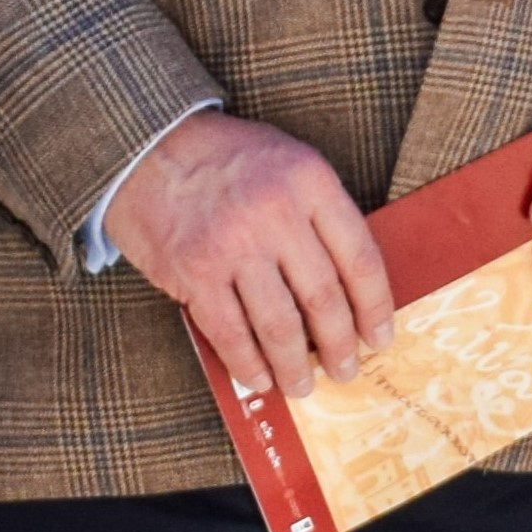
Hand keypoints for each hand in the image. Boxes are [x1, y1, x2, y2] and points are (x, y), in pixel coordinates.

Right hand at [108, 108, 395, 401]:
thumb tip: (352, 286)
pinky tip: (259, 378)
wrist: (151, 147)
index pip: (360, 258)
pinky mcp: (194, 271)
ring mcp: (233, 244)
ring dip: (295, 366)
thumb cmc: (228, 158)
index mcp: (311, 181)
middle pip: (324, 297)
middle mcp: (276, 213)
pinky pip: (230, 333)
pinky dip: (248, 364)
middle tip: (347, 371)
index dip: (376, 307)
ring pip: (280, 325)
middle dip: (340, 346)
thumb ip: (321, 213)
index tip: (381, 337)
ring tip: (303, 385)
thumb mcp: (290, 162)